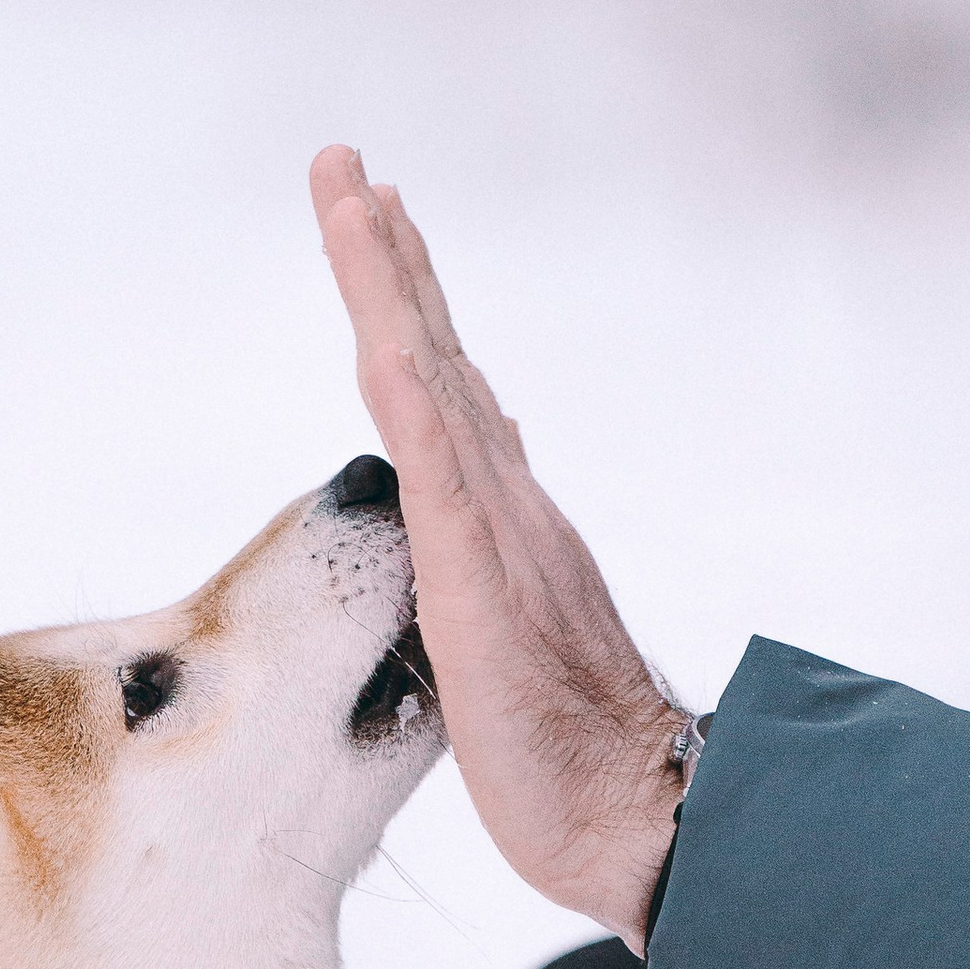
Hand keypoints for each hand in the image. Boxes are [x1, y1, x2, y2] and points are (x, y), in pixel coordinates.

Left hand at [310, 146, 687, 947]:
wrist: (626, 805)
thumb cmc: (564, 741)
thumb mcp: (499, 627)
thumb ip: (480, 554)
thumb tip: (462, 496)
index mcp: (496, 508)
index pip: (440, 378)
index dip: (405, 294)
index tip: (378, 214)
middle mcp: (497, 493)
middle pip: (431, 345)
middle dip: (384, 251)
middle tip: (343, 163)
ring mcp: (490, 524)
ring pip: (427, 375)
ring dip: (385, 282)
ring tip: (353, 196)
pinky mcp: (478, 572)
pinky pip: (437, 466)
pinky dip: (411, 390)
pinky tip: (381, 333)